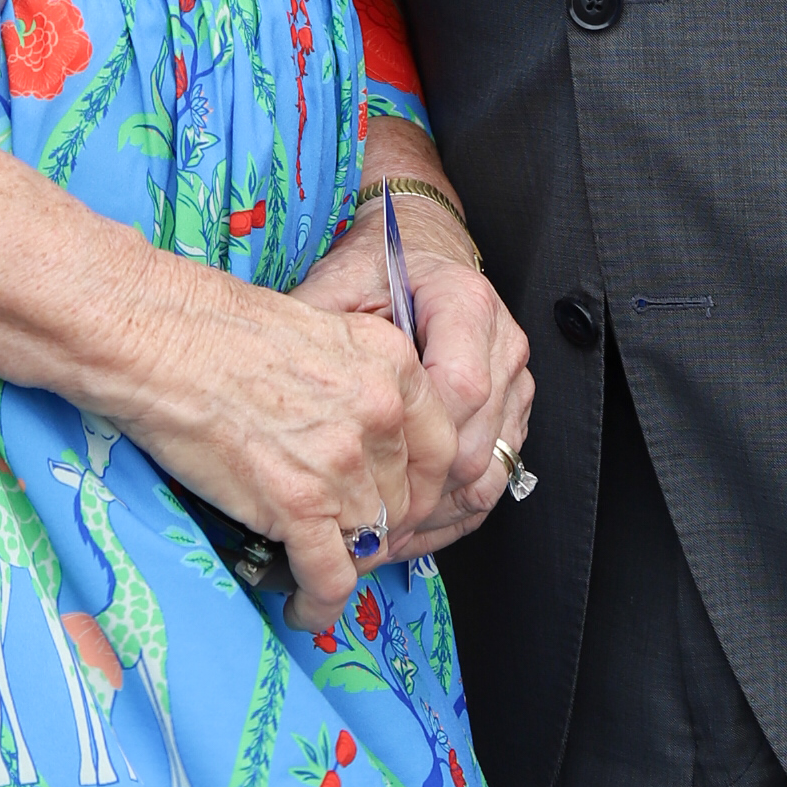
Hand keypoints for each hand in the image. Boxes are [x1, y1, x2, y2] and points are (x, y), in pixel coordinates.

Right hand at [118, 278, 461, 631]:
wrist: (163, 338)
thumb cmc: (221, 330)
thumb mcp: (321, 334)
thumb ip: (358, 386)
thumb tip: (363, 443)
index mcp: (391, 364)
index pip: (439, 450)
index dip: (415, 488)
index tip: (390, 505)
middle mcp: (380, 412)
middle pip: (403, 502)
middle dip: (377, 530)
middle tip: (345, 542)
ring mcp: (342, 461)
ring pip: (370, 543)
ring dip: (345, 567)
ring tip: (319, 575)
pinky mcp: (298, 504)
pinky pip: (330, 577)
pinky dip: (319, 604)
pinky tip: (304, 608)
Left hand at [292, 203, 533, 542]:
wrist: (419, 248)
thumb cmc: (379, 264)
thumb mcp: (339, 281)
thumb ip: (316, 324)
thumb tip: (272, 379)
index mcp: (465, 304)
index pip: (461, 387)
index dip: (416, 442)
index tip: (365, 475)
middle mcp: (501, 344)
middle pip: (477, 443)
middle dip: (421, 494)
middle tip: (365, 528)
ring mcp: (514, 381)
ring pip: (492, 470)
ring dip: (439, 512)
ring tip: (384, 539)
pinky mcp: (512, 410)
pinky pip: (496, 474)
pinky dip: (455, 507)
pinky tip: (413, 526)